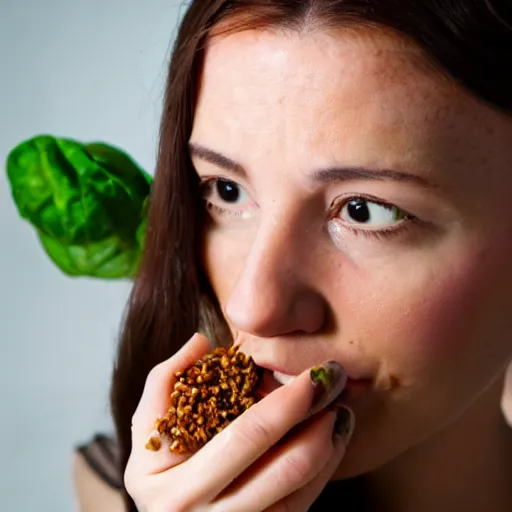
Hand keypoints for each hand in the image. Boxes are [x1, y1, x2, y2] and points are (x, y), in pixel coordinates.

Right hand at [126, 333, 354, 511]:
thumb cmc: (161, 464)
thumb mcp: (149, 423)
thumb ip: (165, 378)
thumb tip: (201, 341)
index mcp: (159, 472)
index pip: (240, 432)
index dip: (284, 402)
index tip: (312, 375)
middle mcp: (189, 508)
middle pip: (273, 458)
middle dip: (308, 412)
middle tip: (332, 383)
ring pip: (292, 485)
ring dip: (325, 443)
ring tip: (339, 411)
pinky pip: (297, 506)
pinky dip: (322, 471)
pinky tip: (332, 443)